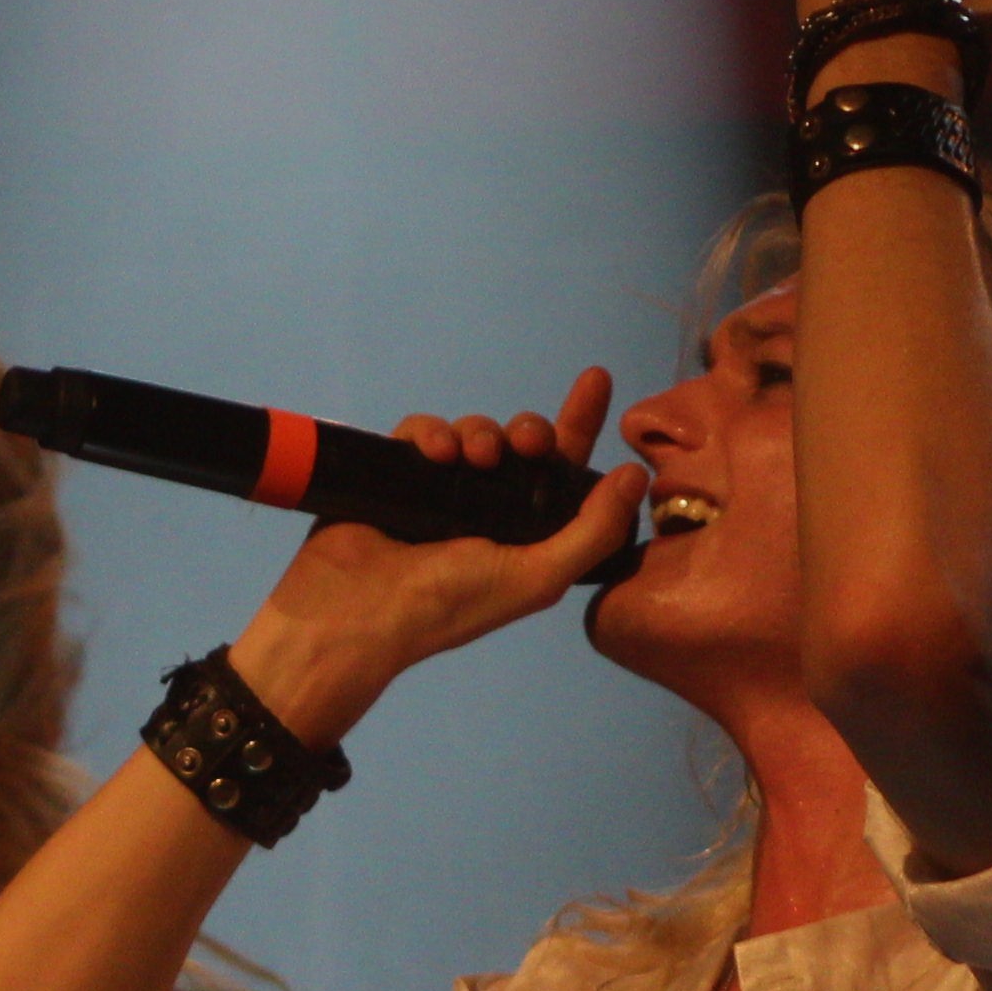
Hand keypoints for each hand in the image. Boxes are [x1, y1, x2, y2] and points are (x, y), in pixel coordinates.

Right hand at [229, 369, 648, 749]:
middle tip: (524, 443)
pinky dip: (432, 434)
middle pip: (523, 444)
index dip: (581, 425)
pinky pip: (424, 432)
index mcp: (528, 536)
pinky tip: (434, 454)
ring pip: (476, 434)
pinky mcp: (400, 472)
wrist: (357, 611)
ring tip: (468, 457)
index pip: (565, 474)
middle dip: (531, 431)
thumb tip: (635, 475)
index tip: (597, 379)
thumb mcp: (538, 576)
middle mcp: (490, 510)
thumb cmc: (451, 602)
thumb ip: (593, 530)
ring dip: (479, 434)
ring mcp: (443, 490)